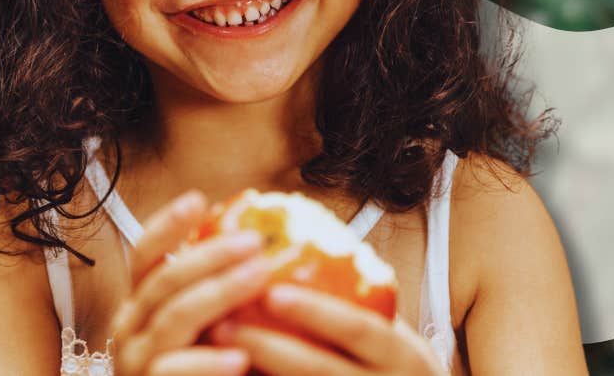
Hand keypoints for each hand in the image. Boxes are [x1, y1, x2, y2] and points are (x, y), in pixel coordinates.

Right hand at [110, 190, 275, 375]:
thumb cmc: (202, 371)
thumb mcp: (206, 326)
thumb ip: (219, 293)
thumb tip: (269, 247)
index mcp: (139, 305)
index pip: (144, 256)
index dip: (168, 225)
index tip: (199, 198)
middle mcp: (129, 329)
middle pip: (163, 280)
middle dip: (210, 254)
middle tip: (255, 241)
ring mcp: (135, 364)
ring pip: (172, 318)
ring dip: (219, 293)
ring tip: (260, 276)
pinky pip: (173, 372)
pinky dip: (207, 363)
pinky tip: (240, 356)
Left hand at [208, 283, 447, 375]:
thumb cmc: (394, 368)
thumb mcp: (392, 336)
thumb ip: (358, 303)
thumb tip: (293, 250)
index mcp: (400, 356)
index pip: (358, 329)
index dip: (315, 312)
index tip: (272, 292)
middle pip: (319, 370)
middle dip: (268, 347)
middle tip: (222, 322)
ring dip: (254, 372)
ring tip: (212, 349)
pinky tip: (227, 374)